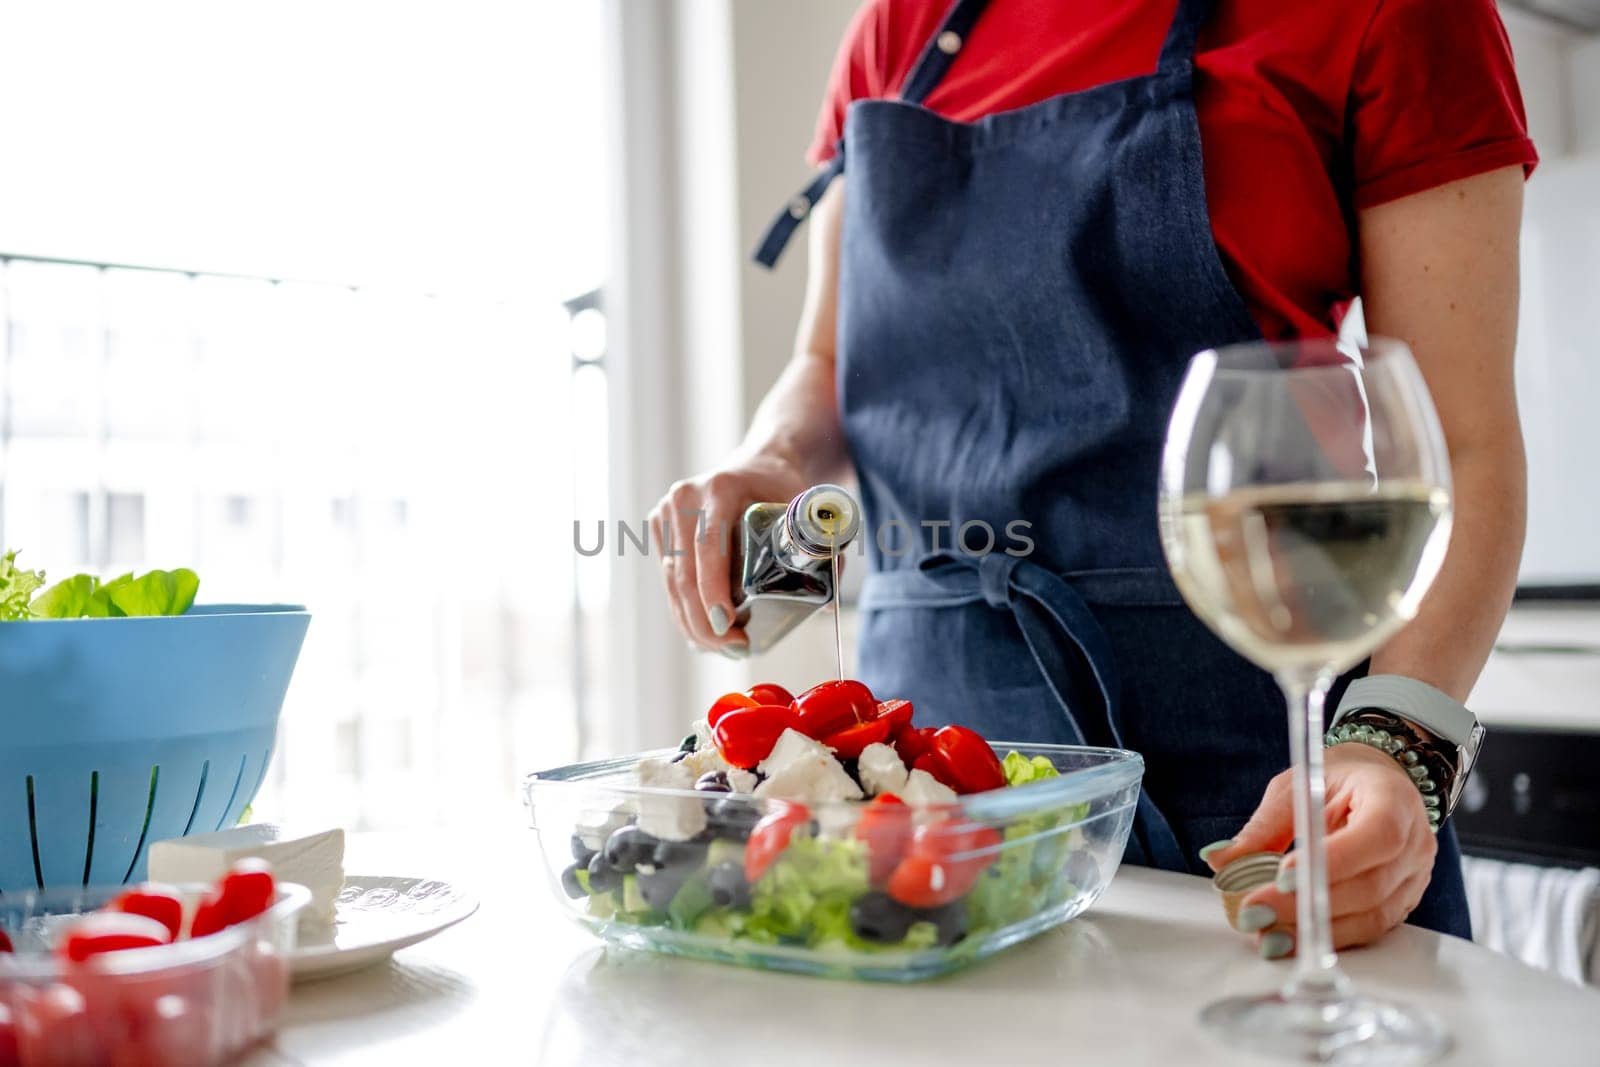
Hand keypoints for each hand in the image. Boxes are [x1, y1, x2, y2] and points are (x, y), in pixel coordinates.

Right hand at [648, 453, 808, 654]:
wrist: (759, 464)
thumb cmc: (783, 487)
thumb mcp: (805, 507)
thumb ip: (822, 549)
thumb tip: (828, 604)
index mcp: (718, 488)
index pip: (708, 547)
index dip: (713, 591)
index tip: (727, 626)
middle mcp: (684, 498)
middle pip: (685, 573)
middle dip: (706, 621)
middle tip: (735, 649)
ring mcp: (667, 514)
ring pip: (673, 583)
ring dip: (694, 623)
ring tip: (723, 649)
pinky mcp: (661, 530)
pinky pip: (670, 580)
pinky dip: (685, 610)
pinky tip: (703, 635)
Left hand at [1202, 742, 1436, 955]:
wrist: (1374, 782)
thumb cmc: (1334, 781)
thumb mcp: (1295, 788)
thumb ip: (1263, 827)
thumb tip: (1218, 859)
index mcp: (1393, 799)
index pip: (1376, 835)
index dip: (1334, 861)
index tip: (1282, 877)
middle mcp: (1414, 842)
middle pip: (1370, 885)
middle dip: (1309, 905)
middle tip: (1256, 913)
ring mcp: (1414, 877)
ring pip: (1372, 916)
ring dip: (1316, 931)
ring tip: (1266, 935)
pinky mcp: (1402, 902)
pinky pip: (1370, 928)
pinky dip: (1329, 937)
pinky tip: (1291, 939)